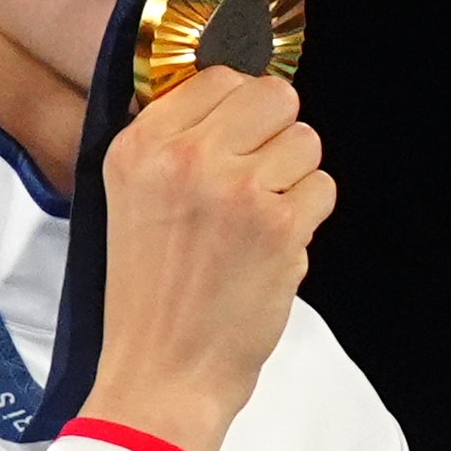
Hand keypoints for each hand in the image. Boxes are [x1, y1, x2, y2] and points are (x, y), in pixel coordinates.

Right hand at [76, 65, 330, 450]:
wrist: (161, 373)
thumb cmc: (149, 296)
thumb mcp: (128, 200)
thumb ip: (171, 144)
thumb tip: (232, 94)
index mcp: (139, 146)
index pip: (219, 76)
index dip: (241, 110)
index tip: (236, 144)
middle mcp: (185, 157)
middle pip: (272, 95)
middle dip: (276, 135)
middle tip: (256, 181)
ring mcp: (235, 188)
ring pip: (306, 141)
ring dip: (294, 178)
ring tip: (258, 223)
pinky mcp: (278, 225)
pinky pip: (322, 188)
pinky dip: (307, 218)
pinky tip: (272, 248)